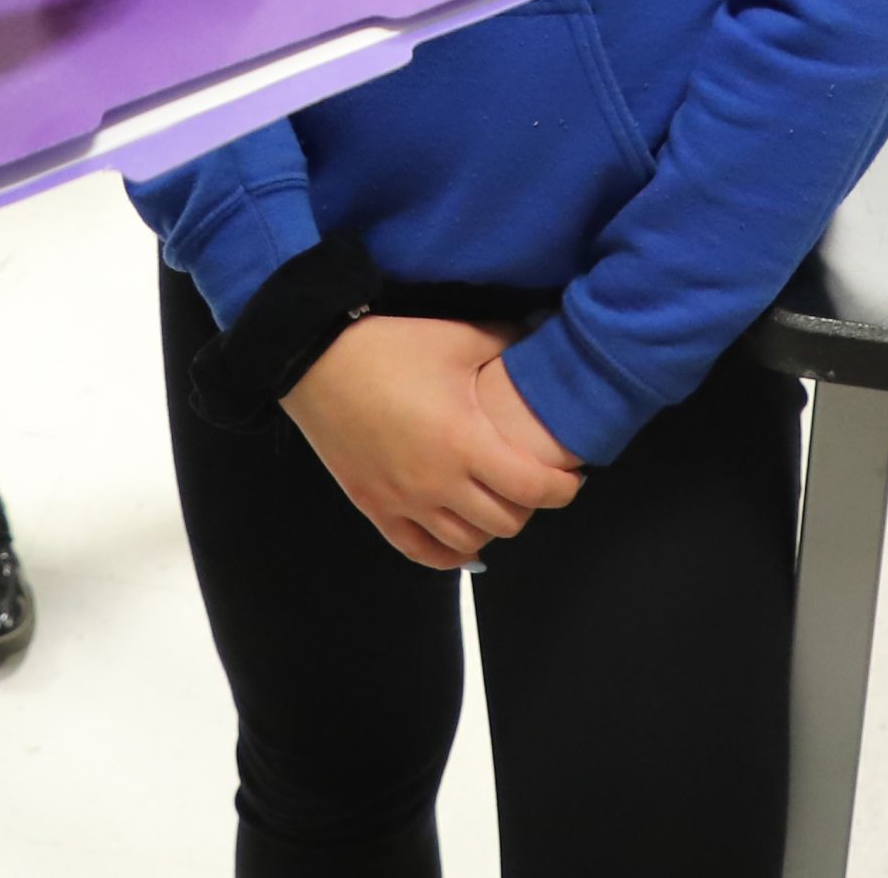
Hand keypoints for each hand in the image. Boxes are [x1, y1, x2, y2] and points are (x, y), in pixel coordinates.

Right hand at [282, 316, 583, 570]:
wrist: (314, 359)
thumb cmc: (389, 346)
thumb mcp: (457, 337)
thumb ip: (507, 342)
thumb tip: (544, 333)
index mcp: (465, 442)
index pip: (532, 487)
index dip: (562, 489)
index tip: (572, 478)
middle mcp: (438, 483)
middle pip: (505, 522)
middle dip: (530, 506)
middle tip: (533, 483)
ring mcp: (403, 501)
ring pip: (466, 543)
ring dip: (490, 528)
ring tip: (497, 503)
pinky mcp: (374, 507)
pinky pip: (418, 552)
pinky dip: (447, 554)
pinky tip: (461, 542)